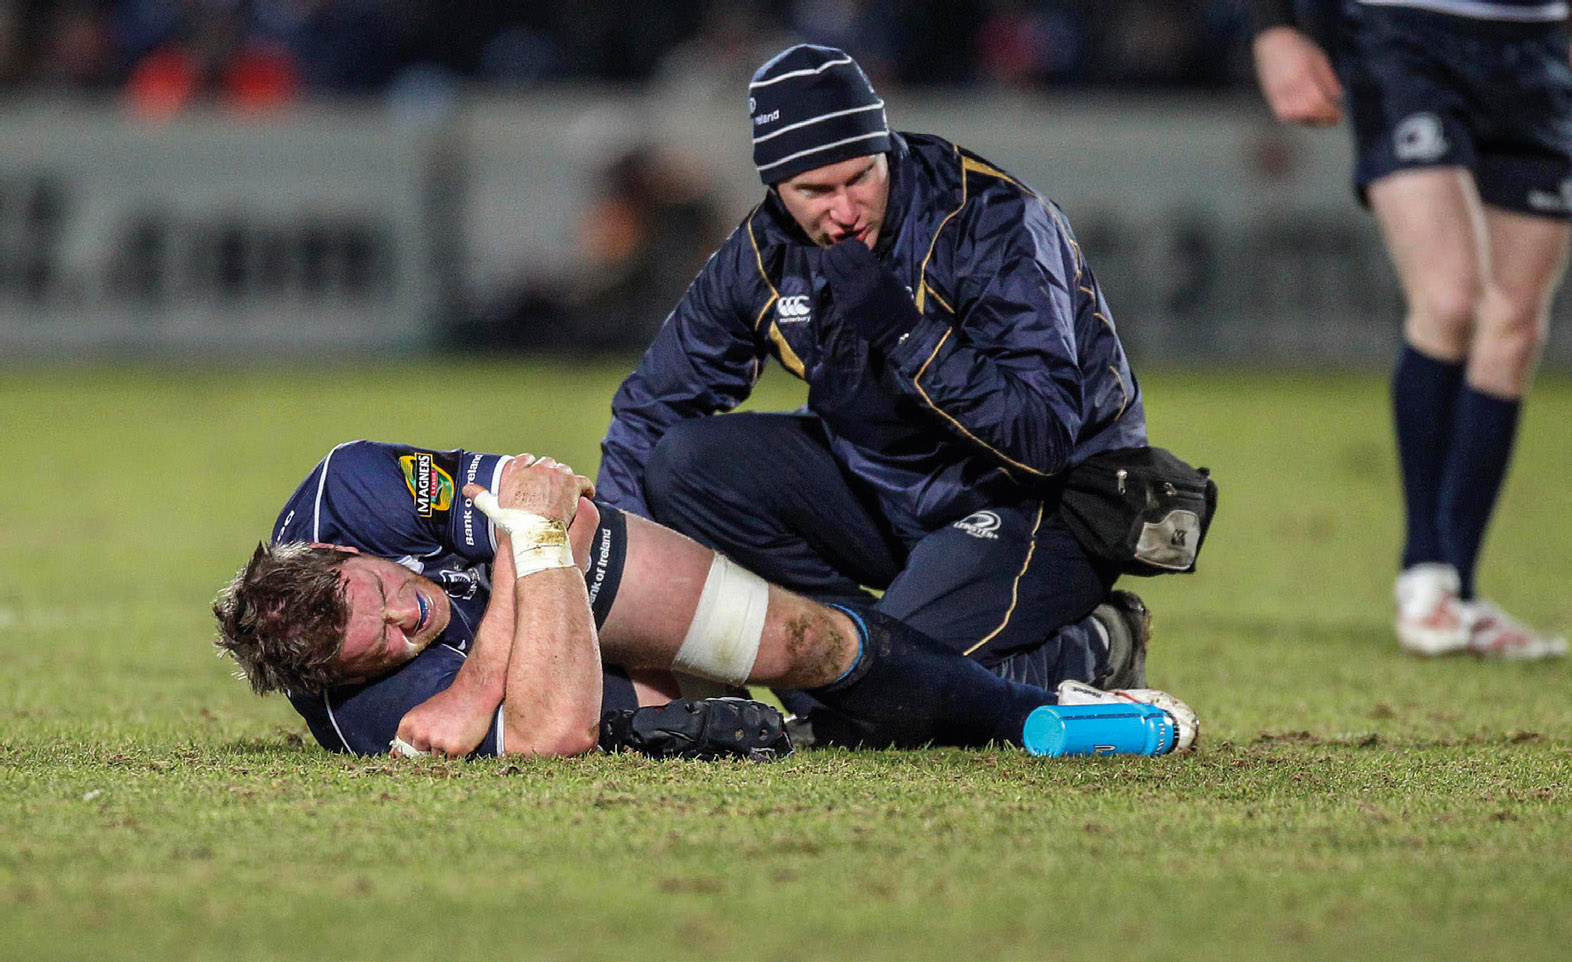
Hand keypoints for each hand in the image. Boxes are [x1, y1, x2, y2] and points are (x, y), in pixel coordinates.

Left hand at [395, 685, 495, 757]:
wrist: (474, 692)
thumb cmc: (449, 702)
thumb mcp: (422, 713)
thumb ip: (410, 732)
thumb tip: (394, 755)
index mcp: (409, 724)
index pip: (402, 750)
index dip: (412, 752)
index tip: (419, 752)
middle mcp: (421, 734)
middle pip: (419, 756)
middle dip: (430, 750)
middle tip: (442, 734)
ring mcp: (438, 742)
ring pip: (436, 759)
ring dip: (445, 752)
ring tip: (454, 732)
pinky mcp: (455, 748)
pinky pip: (452, 760)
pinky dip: (457, 753)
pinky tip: (462, 736)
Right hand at [463, 453, 593, 525]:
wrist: (534, 532)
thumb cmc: (515, 523)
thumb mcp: (494, 508)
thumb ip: (481, 495)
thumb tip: (467, 489)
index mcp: (518, 473)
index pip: (524, 459)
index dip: (530, 466)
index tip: (532, 473)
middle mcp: (538, 470)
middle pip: (546, 464)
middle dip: (548, 474)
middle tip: (549, 489)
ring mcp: (556, 475)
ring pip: (564, 470)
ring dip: (565, 480)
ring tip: (564, 493)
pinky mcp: (572, 485)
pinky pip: (583, 482)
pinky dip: (585, 488)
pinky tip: (585, 495)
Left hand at [822, 238, 922, 352]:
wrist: (895, 329)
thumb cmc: (896, 300)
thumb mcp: (887, 276)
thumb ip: (870, 264)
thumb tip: (853, 253)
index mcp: (874, 271)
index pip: (852, 248)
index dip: (848, 243)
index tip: (848, 244)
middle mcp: (859, 281)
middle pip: (837, 256)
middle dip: (835, 250)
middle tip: (835, 250)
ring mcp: (848, 294)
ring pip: (830, 270)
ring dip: (828, 262)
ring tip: (830, 259)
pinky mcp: (843, 306)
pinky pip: (834, 286)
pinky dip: (833, 278)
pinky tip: (836, 276)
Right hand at [1252, 26, 1342, 126]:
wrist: (1271, 42)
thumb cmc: (1298, 47)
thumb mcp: (1319, 58)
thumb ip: (1328, 79)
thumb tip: (1338, 97)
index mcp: (1302, 75)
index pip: (1318, 101)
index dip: (1330, 111)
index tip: (1340, 114)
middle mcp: (1288, 86)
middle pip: (1307, 111)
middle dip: (1322, 118)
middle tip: (1333, 119)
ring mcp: (1278, 93)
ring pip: (1295, 116)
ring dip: (1309, 119)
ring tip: (1320, 117)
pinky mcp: (1271, 96)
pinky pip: (1284, 114)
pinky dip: (1296, 117)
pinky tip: (1305, 114)